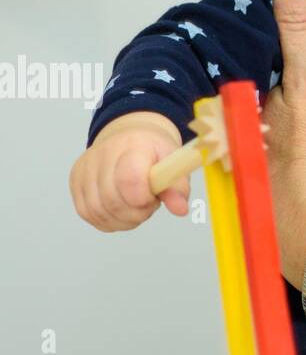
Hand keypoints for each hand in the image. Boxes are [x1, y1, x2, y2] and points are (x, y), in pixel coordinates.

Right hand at [70, 112, 190, 229]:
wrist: (129, 135)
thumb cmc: (152, 149)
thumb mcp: (173, 162)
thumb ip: (178, 186)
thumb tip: (181, 210)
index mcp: (132, 145)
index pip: (130, 179)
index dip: (143, 198)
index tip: (154, 197)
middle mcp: (102, 154)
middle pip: (112, 201)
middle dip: (136, 212)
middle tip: (149, 204)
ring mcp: (85, 169)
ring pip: (98, 211)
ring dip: (122, 219)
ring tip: (137, 206)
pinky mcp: (74, 181)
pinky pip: (88, 213)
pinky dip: (108, 220)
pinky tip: (121, 211)